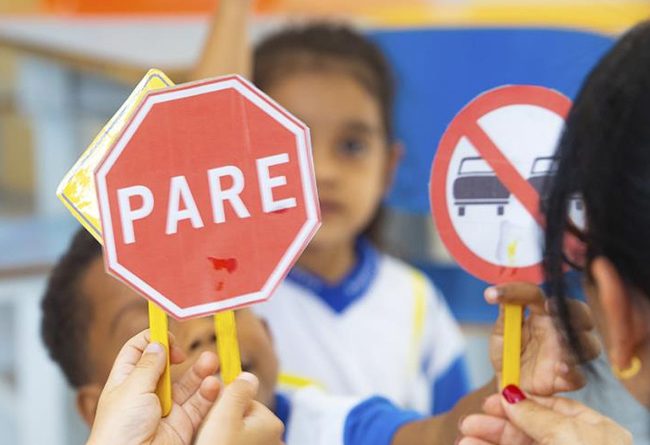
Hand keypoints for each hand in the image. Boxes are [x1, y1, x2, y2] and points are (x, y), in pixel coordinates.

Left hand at [87, 330, 220, 444]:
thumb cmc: (119, 432)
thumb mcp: (132, 389)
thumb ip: (149, 365)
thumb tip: (157, 343)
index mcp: (126, 382)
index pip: (138, 352)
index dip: (153, 339)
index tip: (168, 335)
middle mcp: (146, 394)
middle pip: (168, 367)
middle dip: (183, 356)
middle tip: (192, 352)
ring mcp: (166, 410)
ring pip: (188, 385)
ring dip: (201, 372)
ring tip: (212, 362)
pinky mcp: (183, 425)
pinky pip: (200, 405)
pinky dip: (210, 394)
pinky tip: (214, 385)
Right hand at [196, 372, 284, 444]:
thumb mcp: (224, 415)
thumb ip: (238, 390)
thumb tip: (249, 375)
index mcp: (271, 422)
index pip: (244, 399)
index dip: (223, 405)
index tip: (212, 417)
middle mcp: (274, 439)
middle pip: (241, 417)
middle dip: (224, 423)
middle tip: (211, 436)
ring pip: (238, 434)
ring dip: (224, 437)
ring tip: (213, 444)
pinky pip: (238, 444)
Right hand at [459, 388, 631, 444]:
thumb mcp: (564, 433)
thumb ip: (534, 413)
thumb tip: (510, 394)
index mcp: (593, 433)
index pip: (551, 409)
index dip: (519, 403)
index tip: (490, 402)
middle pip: (528, 432)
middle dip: (495, 427)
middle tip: (468, 424)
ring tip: (462, 441)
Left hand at [487, 283, 600, 395]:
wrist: (508, 385)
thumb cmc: (509, 354)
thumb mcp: (502, 334)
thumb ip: (504, 316)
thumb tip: (494, 293)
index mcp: (542, 314)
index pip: (535, 295)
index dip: (519, 292)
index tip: (495, 295)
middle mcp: (559, 330)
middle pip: (581, 313)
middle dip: (572, 309)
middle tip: (550, 308)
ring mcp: (566, 355)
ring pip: (589, 344)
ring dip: (575, 339)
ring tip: (558, 338)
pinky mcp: (565, 379)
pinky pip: (578, 376)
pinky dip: (572, 371)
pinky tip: (559, 367)